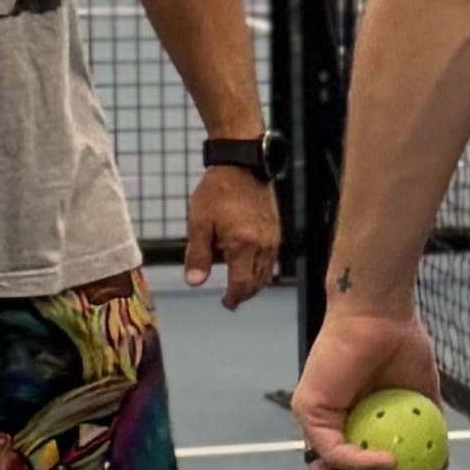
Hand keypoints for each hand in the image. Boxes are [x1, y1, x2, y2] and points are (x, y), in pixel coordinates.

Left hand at [181, 164, 282, 311]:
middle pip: (257, 282)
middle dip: (244, 294)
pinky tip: (249, 266)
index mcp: (243, 245)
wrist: (242, 165)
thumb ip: (197, 254)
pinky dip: (262, 270)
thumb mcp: (199, 222)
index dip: (234, 298)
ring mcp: (272, 238)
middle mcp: (263, 245)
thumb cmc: (217, 192)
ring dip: (254, 284)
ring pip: (267, 273)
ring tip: (239, 286)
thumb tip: (194, 283)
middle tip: (231, 299)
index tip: (226, 304)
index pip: (242, 284)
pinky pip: (272, 260)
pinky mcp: (275, 231)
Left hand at [291, 296, 441, 469]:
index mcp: (352, 425)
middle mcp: (328, 425)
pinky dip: (360, 462)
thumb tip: (440, 467)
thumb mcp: (423, 398)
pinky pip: (333, 449)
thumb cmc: (402, 344)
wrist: (384, 313)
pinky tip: (389, 463)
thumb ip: (428, 432)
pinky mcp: (307, 409)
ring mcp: (314, 419)